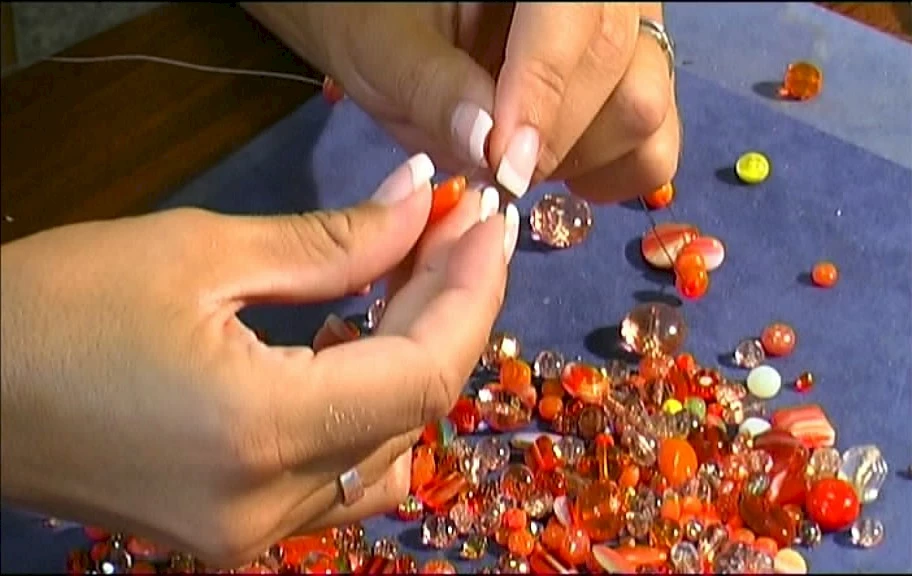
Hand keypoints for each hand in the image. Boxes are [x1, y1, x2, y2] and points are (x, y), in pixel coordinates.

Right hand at [0, 154, 517, 566]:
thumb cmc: (58, 306)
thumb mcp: (199, 252)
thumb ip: (333, 243)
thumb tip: (420, 203)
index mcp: (261, 434)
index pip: (422, 374)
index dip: (470, 293)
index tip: (487, 223)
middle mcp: (270, 508)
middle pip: (415, 410)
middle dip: (448, 312)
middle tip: (451, 232)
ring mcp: (253, 535)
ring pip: (389, 453)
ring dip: (413, 362)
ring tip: (405, 279)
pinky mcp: (235, 533)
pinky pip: (341, 479)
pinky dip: (366, 410)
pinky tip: (348, 347)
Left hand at [257, 2, 679, 201]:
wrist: (395, 30)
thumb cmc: (379, 26)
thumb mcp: (384, 51)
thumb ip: (434, 88)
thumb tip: (492, 147)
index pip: (571, 12)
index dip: (543, 87)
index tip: (503, 158)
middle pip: (618, 63)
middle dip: (552, 137)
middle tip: (494, 170)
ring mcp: (627, 38)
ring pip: (645, 107)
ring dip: (577, 159)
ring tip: (515, 161)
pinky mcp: (633, 89)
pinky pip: (655, 146)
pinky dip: (610, 177)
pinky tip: (558, 173)